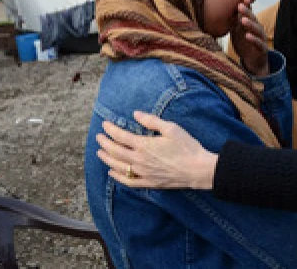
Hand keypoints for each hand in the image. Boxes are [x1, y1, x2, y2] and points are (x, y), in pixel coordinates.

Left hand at [96, 111, 217, 189]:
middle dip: (105, 143)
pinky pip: (128, 181)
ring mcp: (143, 173)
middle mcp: (139, 160)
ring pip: (118, 166)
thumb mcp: (172, 128)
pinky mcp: (148, 182)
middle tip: (98, 137)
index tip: (105, 124)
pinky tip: (112, 172)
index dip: (110, 129)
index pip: (121, 136)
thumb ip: (152, 121)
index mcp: (144, 145)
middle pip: (115, 151)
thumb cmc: (187, 147)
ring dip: (107, 159)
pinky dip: (117, 176)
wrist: (197, 169)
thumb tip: (135, 114)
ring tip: (100, 153)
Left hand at [229, 0, 268, 76]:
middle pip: (252, 18)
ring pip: (257, 29)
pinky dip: (253, 39)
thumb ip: (233, 21)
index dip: (246, 4)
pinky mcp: (262, 48)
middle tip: (240, 5)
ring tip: (242, 20)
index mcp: (250, 23)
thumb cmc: (244, 44)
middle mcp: (257, 28)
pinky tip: (247, 36)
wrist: (253, 62)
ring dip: (250, 24)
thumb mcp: (237, 31)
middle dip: (247, 11)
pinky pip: (258, 43)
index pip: (248, 12)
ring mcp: (261, 38)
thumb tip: (222, 9)